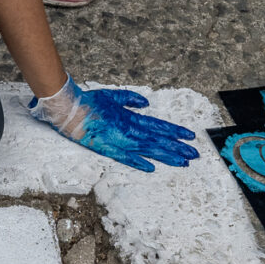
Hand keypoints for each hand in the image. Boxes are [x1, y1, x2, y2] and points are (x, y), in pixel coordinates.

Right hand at [27, 81, 198, 171]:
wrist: (70, 110)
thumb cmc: (90, 102)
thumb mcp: (113, 96)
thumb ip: (131, 99)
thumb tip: (146, 104)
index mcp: (131, 118)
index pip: (159, 126)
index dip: (175, 131)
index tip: (190, 136)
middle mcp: (129, 130)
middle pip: (158, 140)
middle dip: (178, 147)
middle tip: (195, 154)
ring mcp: (119, 141)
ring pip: (148, 150)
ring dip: (166, 156)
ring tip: (183, 162)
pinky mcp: (107, 149)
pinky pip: (126, 158)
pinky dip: (139, 162)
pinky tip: (151, 168)